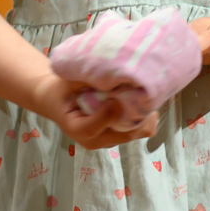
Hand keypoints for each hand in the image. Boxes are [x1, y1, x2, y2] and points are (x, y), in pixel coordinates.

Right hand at [25, 72, 157, 150]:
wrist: (57, 99)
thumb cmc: (63, 88)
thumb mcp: (68, 80)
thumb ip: (87, 79)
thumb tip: (111, 70)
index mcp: (74, 127)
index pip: (91, 129)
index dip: (106, 116)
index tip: (115, 100)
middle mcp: (91, 140)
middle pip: (121, 136)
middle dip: (137, 118)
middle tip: (149, 96)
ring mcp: (105, 140)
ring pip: (132, 135)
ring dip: (144, 118)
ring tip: (151, 96)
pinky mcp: (115, 136)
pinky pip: (134, 131)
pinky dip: (143, 118)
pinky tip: (147, 101)